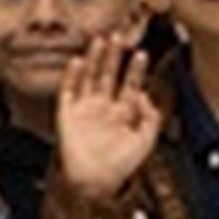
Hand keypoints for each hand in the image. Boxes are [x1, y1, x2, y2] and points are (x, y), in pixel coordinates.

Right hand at [49, 34, 160, 199]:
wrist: (95, 182)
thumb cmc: (120, 166)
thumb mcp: (145, 141)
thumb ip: (151, 117)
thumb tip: (144, 94)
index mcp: (122, 113)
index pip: (130, 84)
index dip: (135, 69)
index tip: (141, 53)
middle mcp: (104, 108)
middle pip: (109, 75)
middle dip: (114, 56)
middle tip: (118, 36)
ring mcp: (85, 110)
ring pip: (89, 78)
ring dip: (94, 60)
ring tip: (99, 41)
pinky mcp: (67, 115)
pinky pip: (68, 91)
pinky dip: (71, 76)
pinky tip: (76, 62)